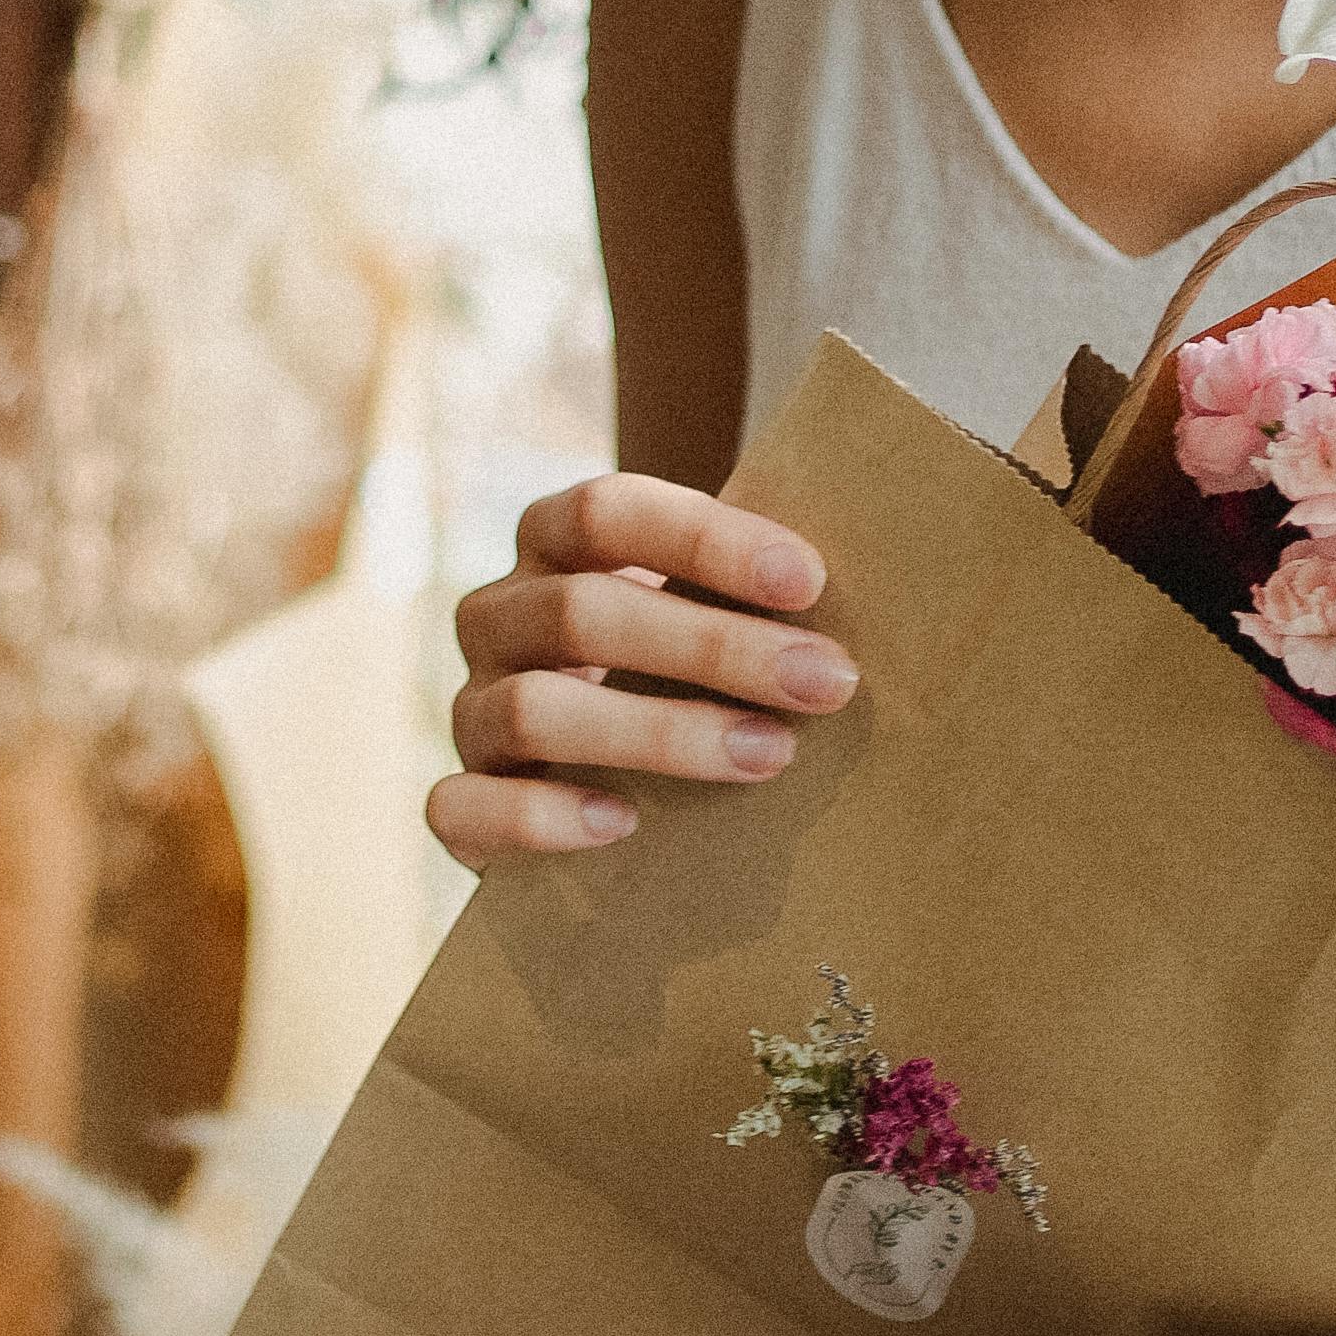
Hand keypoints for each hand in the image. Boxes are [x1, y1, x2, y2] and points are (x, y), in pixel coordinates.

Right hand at [429, 475, 860, 870]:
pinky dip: (544, 816)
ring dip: (661, 732)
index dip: (705, 540)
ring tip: (769, 755)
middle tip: (825, 682)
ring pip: (535, 709)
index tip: (809, 582)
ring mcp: (470, 710)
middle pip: (582, 609)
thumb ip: (752, 602)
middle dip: (715, 646)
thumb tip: (877, 600)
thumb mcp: (703, 623)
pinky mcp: (458, 804)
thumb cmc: (676, 682)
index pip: (606, 511)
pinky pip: (465, 805)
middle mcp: (498, 617)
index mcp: (554, 547)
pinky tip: (626, 824)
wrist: (593, 789)